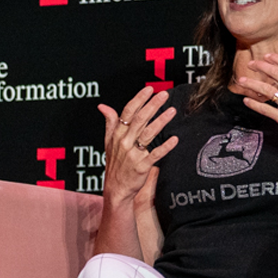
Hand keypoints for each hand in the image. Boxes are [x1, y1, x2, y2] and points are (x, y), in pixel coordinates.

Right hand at [97, 86, 178, 205]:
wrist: (115, 189)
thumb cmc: (114, 164)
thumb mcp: (108, 142)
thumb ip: (109, 122)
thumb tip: (103, 106)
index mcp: (117, 135)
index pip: (127, 113)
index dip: (138, 100)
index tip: (149, 89)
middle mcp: (124, 142)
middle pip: (139, 120)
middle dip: (152, 106)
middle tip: (164, 95)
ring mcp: (132, 155)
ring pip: (148, 134)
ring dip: (160, 121)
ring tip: (172, 111)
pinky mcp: (141, 166)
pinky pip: (155, 154)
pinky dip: (165, 147)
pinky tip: (174, 139)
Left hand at [236, 55, 277, 163]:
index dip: (276, 59)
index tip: (266, 56)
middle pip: (275, 74)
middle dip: (261, 66)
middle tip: (250, 64)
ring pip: (267, 90)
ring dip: (252, 84)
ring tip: (242, 80)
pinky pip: (266, 110)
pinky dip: (254, 105)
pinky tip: (246, 100)